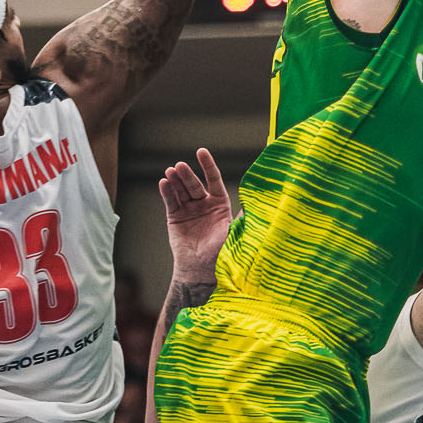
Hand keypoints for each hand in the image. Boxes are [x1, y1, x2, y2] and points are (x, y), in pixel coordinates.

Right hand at [159, 148, 232, 275]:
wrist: (202, 271)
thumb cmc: (221, 253)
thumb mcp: (235, 233)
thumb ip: (243, 217)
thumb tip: (259, 203)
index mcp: (220, 204)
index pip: (214, 180)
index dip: (208, 166)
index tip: (201, 151)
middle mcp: (204, 204)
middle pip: (195, 184)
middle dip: (187, 175)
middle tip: (179, 166)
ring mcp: (189, 209)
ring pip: (181, 190)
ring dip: (175, 180)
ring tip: (170, 171)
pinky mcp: (175, 217)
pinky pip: (170, 202)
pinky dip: (166, 192)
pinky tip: (163, 182)